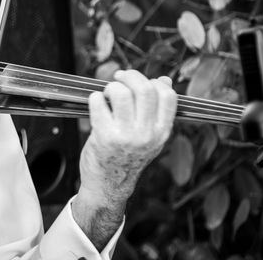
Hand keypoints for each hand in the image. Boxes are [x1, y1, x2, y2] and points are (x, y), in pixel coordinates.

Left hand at [72, 69, 176, 249]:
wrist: (108, 186)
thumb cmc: (127, 157)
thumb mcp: (150, 137)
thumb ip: (157, 111)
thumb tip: (165, 80)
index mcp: (162, 133)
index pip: (168, 96)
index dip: (154, 81)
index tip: (140, 82)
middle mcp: (147, 134)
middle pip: (144, 89)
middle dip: (129, 76)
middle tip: (119, 78)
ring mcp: (126, 136)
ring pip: (121, 93)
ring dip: (111, 87)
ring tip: (107, 94)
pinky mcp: (104, 136)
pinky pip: (98, 102)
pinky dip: (95, 97)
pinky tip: (96, 104)